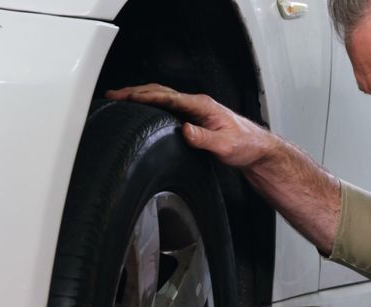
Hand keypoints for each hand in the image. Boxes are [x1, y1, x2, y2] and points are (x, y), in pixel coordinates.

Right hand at [106, 84, 277, 168]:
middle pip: (161, 92)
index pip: (168, 97)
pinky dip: (150, 105)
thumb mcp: (226, 146)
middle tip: (113, 95)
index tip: (126, 97)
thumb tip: (184, 130)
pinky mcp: (193, 118)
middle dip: (135, 92)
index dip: (145, 96)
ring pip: (162, 98)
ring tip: (119, 99)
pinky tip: (140, 110)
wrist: (258, 150)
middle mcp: (197, 104)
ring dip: (141, 97)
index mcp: (203, 105)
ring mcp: (195, 110)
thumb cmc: (246, 146)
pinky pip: (167, 107)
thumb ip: (204, 139)